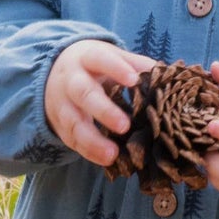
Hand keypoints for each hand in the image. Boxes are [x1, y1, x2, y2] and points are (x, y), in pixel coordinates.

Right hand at [45, 39, 155, 166]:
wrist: (53, 73)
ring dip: (93, 140)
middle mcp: (71, 80)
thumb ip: (135, 64)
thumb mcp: (111, 57)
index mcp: (86, 58)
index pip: (99, 59)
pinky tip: (107, 160)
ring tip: (112, 154)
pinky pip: (72, 140)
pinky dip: (89, 152)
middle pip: (83, 94)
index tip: (134, 80)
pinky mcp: (60, 125)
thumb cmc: (94, 67)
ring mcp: (62, 104)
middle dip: (103, 111)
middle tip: (124, 126)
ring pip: (74, 122)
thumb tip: (165, 75)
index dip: (115, 69)